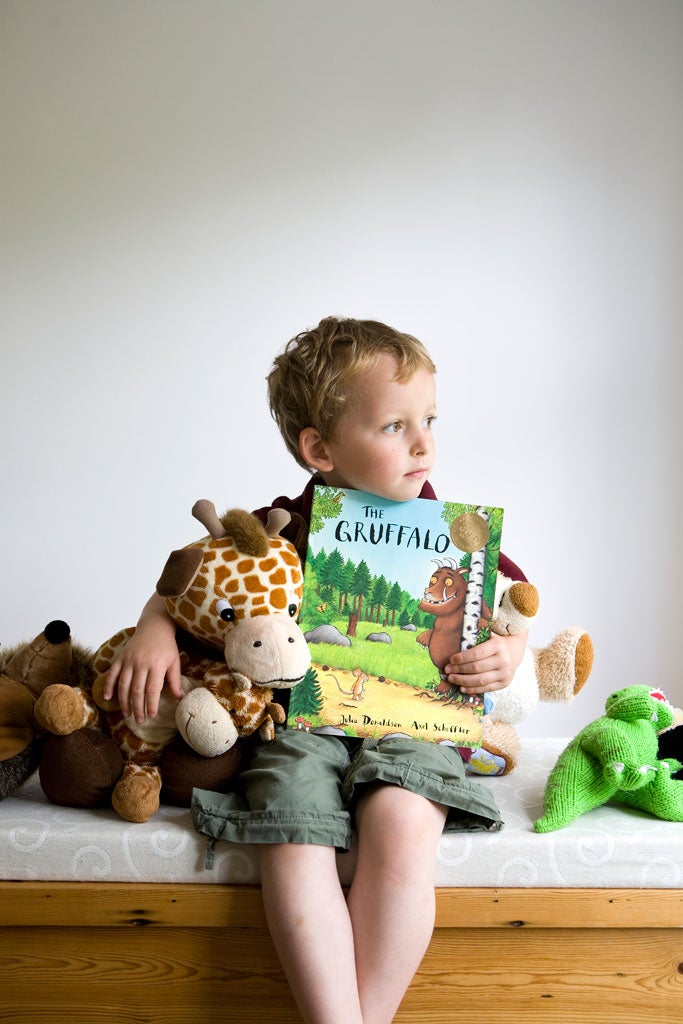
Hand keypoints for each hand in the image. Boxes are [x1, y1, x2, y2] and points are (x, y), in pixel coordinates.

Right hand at [102, 596, 181, 722]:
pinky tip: (108, 699)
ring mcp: (129, 660)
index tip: (152, 716)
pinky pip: (112, 674)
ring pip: (124, 684)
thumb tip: (179, 698)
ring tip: (127, 714)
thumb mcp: (174, 661)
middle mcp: (141, 663)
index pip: (152, 689)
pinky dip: (109, 686)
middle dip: (138, 707)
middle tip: (139, 720)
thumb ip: (175, 680)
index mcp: (156, 665)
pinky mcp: (120, 657)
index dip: (151, 704)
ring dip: (124, 701)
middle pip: (137, 690)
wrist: (154, 626)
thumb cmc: (167, 646)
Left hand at [444, 631, 527, 694]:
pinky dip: (472, 689)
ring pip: (480, 680)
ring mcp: (504, 673)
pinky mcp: (504, 684)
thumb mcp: (488, 636)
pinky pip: (486, 688)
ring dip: (463, 680)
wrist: (513, 653)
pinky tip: (462, 687)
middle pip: (477, 667)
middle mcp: (503, 660)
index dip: (462, 658)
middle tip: (447, 670)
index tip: (451, 659)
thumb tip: (454, 641)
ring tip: (452, 678)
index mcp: (498, 645)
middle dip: (459, 669)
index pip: (477, 653)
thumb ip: (475, 638)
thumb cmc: (494, 644)